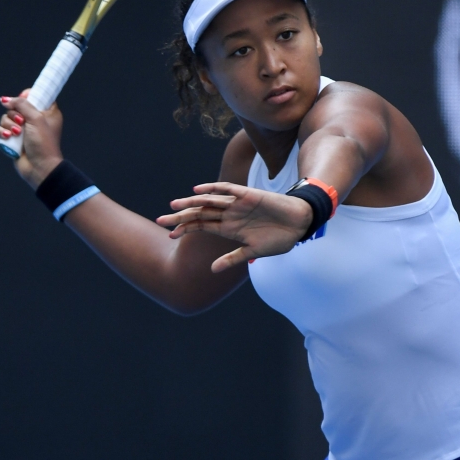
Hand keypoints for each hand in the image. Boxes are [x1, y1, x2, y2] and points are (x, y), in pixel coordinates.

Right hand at [0, 89, 64, 188]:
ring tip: (16, 134)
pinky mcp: (14, 139)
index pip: (36, 96)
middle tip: (21, 122)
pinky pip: (1, 130)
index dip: (27, 96)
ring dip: (8, 124)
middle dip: (14, 114)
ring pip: (6, 118)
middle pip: (16, 106)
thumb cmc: (43, 143)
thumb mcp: (36, 118)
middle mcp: (35, 120)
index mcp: (47, 112)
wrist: (39, 167)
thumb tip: (6, 99)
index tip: (23, 99)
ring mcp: (24, 130)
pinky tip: (8, 138)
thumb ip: (22, 104)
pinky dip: (2, 132)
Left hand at [156, 182, 312, 272]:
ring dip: (192, 203)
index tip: (170, 235)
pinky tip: (198, 190)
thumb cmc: (279, 238)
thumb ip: (232, 258)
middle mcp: (230, 215)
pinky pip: (227, 189)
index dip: (186, 229)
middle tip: (160, 220)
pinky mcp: (248, 195)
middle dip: (181, 217)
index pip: (202, 226)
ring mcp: (237, 204)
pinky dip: (213, 188)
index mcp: (229, 229)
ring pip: (209, 201)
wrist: (299, 224)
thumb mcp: (253, 252)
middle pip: (200, 214)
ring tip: (174, 205)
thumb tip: (212, 270)